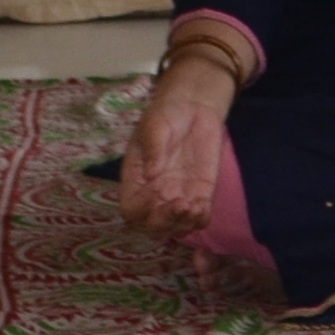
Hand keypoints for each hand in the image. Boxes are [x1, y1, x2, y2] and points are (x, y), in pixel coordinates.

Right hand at [116, 53, 240, 237]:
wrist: (194, 107)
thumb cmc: (166, 114)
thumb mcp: (155, 126)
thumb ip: (153, 149)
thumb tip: (151, 175)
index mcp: (136, 179)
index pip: (131, 209)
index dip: (140, 212)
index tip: (155, 199)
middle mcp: (155, 193)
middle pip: (153, 225)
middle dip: (164, 222)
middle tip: (180, 206)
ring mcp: (178, 195)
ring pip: (176, 226)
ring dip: (183, 225)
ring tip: (194, 208)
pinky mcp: (201, 193)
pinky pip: (199, 216)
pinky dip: (200, 219)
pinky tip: (203, 208)